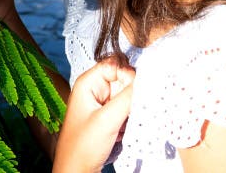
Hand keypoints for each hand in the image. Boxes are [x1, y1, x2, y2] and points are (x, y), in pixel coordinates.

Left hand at [53, 55, 134, 172]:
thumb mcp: (107, 119)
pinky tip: (123, 130)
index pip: (115, 64)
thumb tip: (148, 80)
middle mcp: (95, 89)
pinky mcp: (109, 116)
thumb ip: (128, 97)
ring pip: (127, 95)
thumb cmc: (83, 146)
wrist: (77, 170)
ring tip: (124, 124)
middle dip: (132, 94)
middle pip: (123, 79)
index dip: (127, 74)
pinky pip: (127, 109)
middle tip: (130, 111)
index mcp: (88, 82)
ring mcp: (102, 103)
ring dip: (132, 108)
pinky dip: (130, 118)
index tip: (135, 90)